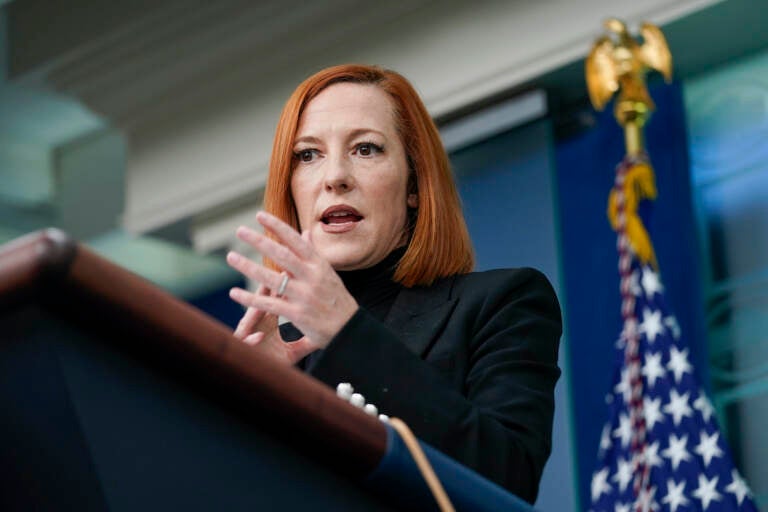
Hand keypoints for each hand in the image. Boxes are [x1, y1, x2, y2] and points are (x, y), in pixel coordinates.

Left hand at [226, 211, 358, 360]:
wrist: (350, 328)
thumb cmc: (337, 299)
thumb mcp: (328, 272)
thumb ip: (313, 253)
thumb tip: (305, 232)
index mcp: (319, 265)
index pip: (296, 241)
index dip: (278, 227)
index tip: (260, 215)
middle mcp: (312, 277)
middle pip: (282, 255)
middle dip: (260, 241)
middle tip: (239, 230)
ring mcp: (304, 296)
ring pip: (272, 279)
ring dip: (248, 267)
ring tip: (231, 256)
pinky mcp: (297, 315)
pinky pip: (269, 304)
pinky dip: (250, 299)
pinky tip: (234, 293)